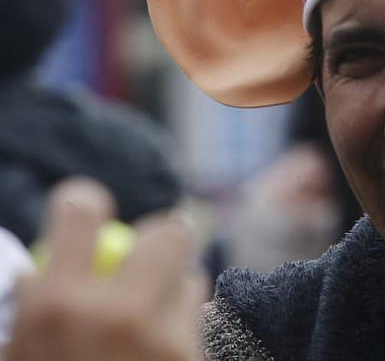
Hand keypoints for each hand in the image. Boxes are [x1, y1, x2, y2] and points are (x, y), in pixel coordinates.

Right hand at [6, 179, 205, 360]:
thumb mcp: (20, 352)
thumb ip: (35, 306)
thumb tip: (42, 267)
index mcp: (56, 307)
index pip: (82, 212)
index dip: (83, 201)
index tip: (87, 206)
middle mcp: (117, 316)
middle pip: (170, 233)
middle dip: (160, 239)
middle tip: (146, 257)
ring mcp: (164, 341)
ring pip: (193, 279)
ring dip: (175, 290)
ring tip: (150, 320)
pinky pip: (201, 322)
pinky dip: (184, 328)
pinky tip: (159, 350)